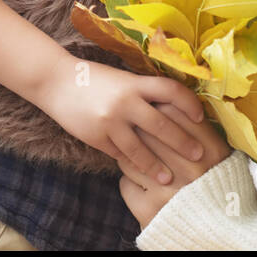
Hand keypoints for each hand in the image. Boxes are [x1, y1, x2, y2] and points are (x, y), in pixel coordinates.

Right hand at [35, 52, 207, 185]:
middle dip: (182, 142)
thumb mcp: (123, 78)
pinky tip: (140, 174)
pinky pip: (119, 155)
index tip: (200, 117)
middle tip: (198, 155)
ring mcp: (110, 121)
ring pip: (140, 149)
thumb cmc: (93, 77)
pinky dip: (131, 164)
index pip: (171, 91)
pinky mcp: (96, 137)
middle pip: (162, 124)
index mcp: (135, 82)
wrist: (55, 80)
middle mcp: (125, 101)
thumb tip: (172, 107)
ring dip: (156, 166)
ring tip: (169, 179)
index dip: (189, 104)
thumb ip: (144, 91)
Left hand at [117, 101, 231, 227]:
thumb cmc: (215, 183)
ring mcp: (168, 192)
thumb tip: (168, 102)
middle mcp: (190, 171)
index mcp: (211, 151)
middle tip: (138, 127)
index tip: (154, 108)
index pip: (173, 111)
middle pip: (148, 130)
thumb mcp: (218, 154)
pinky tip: (139, 181)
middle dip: (139, 126)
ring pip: (131, 156)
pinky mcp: (149, 210)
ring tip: (136, 154)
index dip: (158, 105)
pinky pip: (125, 183)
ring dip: (130, 153)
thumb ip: (198, 128)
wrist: (218, 228)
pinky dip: (128, 181)